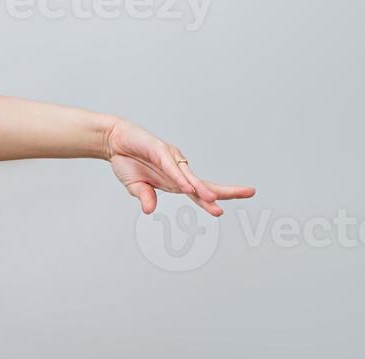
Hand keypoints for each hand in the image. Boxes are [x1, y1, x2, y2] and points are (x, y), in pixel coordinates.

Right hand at [102, 118, 254, 216]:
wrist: (115, 141)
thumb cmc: (127, 162)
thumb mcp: (134, 186)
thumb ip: (144, 197)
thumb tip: (149, 210)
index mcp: (173, 181)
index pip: (197, 193)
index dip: (210, 200)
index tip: (222, 211)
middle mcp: (177, 170)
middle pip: (204, 183)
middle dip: (226, 189)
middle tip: (250, 192)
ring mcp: (171, 160)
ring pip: (191, 177)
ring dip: (203, 189)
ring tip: (215, 201)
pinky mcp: (160, 151)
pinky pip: (172, 168)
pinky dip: (181, 179)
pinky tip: (189, 188)